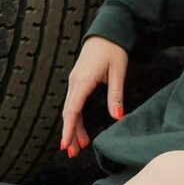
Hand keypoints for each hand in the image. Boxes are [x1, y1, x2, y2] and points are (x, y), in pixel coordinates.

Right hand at [60, 36, 128, 157]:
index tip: (65, 144)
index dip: (69, 129)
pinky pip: (74, 102)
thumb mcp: (118, 72)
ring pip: (71, 109)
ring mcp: (74, 81)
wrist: (106, 31)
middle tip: (71, 153)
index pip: (72, 109)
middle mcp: (75, 82)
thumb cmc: (113, 50)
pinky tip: (81, 130)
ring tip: (78, 147)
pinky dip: (76, 117)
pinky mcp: (78, 80)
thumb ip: (116, 95)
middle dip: (69, 134)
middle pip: (69, 113)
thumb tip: (117, 117)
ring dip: (74, 128)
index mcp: (83, 80)